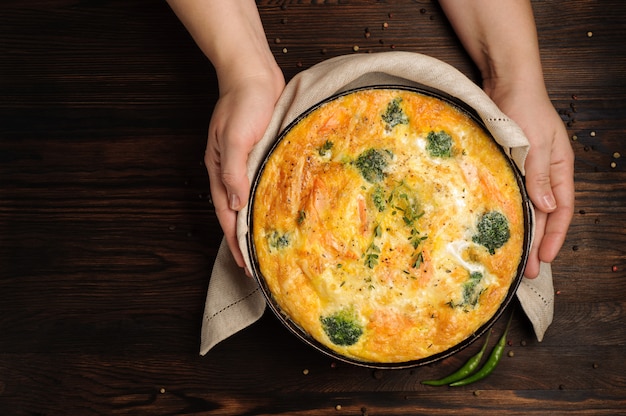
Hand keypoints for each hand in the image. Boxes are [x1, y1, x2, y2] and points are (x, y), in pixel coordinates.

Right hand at [205, 71, 284, 269]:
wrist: (254, 74)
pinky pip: (261, 184)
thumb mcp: (236, 137)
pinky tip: (277, 209)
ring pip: (249, 200)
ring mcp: (245, 163)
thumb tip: (236, 205)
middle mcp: (230, 170)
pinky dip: (266, 201)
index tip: (245, 264)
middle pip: (236, 213)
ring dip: (255, 222)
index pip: (226, 214)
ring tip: (268, 243)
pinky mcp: (260, 154)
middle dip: (243, 239)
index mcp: (219, 169)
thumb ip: (233, 171)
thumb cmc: (243, 102)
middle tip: (257, 263)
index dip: (235, 240)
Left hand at [486, 81, 574, 277]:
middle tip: (527, 269)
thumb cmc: (525, 107)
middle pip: (543, 214)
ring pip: (524, 206)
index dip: (556, 236)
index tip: (546, 259)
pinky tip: (496, 225)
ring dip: (520, 230)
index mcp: (559, 168)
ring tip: (511, 255)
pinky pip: (507, 192)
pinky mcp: (504, 163)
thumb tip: (548, 209)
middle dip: (537, 242)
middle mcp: (543, 172)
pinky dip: (505, 210)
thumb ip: (540, 176)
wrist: (504, 81)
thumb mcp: (537, 143)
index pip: (563, 210)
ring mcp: (523, 168)